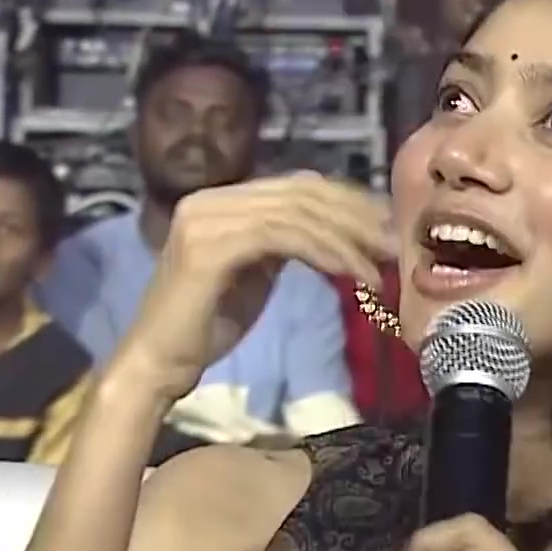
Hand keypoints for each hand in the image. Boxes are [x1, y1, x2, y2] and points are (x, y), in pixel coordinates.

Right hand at [111, 174, 392, 398]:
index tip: (387, 226)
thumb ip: (282, 245)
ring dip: (347, 239)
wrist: (157, 364)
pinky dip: (324, 253)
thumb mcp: (254, 275)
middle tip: (395, 244)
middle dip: (356, 216)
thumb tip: (332, 233)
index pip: (297, 186)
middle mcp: (211, 200)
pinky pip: (282, 237)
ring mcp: (206, 219)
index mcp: (221, 201)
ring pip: (297, 213)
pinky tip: (351, 275)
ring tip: (380, 267)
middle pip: (302, 192)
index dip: (347, 201)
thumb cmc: (204, 327)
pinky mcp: (208, 247)